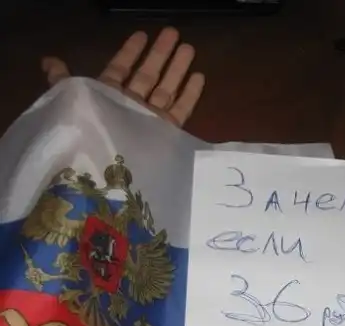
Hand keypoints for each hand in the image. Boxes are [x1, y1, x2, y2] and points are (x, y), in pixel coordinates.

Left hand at [41, 27, 204, 127]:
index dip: (130, 52)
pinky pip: (180, 111)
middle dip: (160, 54)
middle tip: (173, 33)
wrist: (104, 177)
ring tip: (189, 48)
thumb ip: (62, 81)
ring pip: (166, 89)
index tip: (142, 34)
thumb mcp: (68, 102)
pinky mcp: (166, 133)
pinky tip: (198, 77)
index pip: (120, 69)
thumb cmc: (85, 134)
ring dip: (177, 69)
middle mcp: (129, 107)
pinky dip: (189, 95)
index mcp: (105, 97)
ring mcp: (149, 120)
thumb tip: (49, 60)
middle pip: (148, 75)